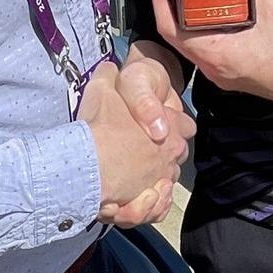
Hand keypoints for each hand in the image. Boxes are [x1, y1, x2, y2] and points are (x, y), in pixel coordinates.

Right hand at [78, 62, 193, 226]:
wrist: (86, 168)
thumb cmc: (98, 127)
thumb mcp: (102, 88)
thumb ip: (109, 73)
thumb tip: (110, 66)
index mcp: (169, 126)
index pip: (186, 125)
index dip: (173, 124)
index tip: (157, 125)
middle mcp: (171, 155)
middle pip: (177, 153)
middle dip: (165, 151)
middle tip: (140, 148)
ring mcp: (161, 181)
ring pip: (166, 180)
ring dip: (155, 177)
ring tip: (132, 173)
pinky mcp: (149, 205)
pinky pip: (158, 206)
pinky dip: (150, 203)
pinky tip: (135, 196)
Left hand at [153, 0, 272, 114]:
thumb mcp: (272, 9)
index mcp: (213, 54)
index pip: (170, 28)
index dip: (161, 3)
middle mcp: (213, 67)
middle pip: (178, 35)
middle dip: (174, 7)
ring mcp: (223, 72)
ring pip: (193, 43)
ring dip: (190, 19)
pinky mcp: (235, 72)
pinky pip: (210, 49)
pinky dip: (207, 29)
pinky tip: (219, 13)